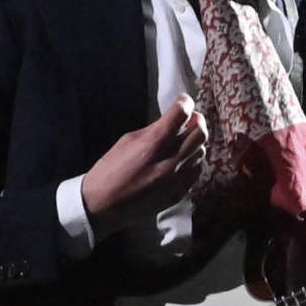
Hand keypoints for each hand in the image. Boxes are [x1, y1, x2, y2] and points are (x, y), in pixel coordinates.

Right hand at [82, 96, 206, 232]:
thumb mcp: (127, 140)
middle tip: (190, 118)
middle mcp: (171, 160)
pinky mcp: (180, 192)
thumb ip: (153, 130)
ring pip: (201, 152)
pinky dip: (192, 161)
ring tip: (183, 141)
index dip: (185, 103)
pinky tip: (181, 160)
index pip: (182, 115)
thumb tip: (171, 121)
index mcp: (154, 143)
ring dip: (195, 142)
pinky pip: (196, 171)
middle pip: (200, 133)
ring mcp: (178, 178)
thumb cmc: (110, 169)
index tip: (183, 100)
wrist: (104, 205)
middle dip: (197, 121)